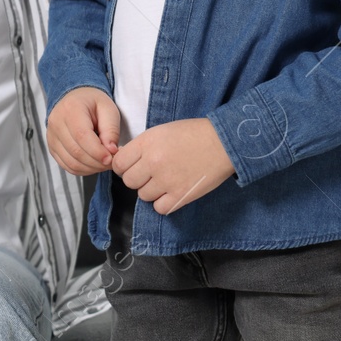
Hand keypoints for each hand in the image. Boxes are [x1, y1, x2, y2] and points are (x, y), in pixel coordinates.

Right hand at [47, 87, 121, 175]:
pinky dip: (82, 170)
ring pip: (71, 162)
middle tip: (112, 162)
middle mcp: (56, 123)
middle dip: (97, 162)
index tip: (111, 158)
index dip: (97, 151)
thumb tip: (111, 150)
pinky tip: (93, 165)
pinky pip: (66, 165)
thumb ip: (111, 129)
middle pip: (76, 151)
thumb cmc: (93, 103)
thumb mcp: (108, 109)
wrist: (75, 98)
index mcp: (70, 109)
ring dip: (91, 168)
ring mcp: (51, 136)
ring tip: (104, 163)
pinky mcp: (52, 147)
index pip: (81, 136)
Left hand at [111, 118, 234, 213]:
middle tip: (150, 174)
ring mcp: (167, 180)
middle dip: (137, 179)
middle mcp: (153, 162)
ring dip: (151, 191)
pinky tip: (171, 193)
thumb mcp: (160, 132)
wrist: (223, 142)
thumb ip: (141, 146)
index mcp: (146, 143)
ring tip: (165, 181)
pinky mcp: (182, 195)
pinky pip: (160, 208)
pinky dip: (163, 203)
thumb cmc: (192, 134)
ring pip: (143, 195)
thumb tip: (124, 160)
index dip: (123, 167)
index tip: (130, 167)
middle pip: (129, 181)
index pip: (118, 164)